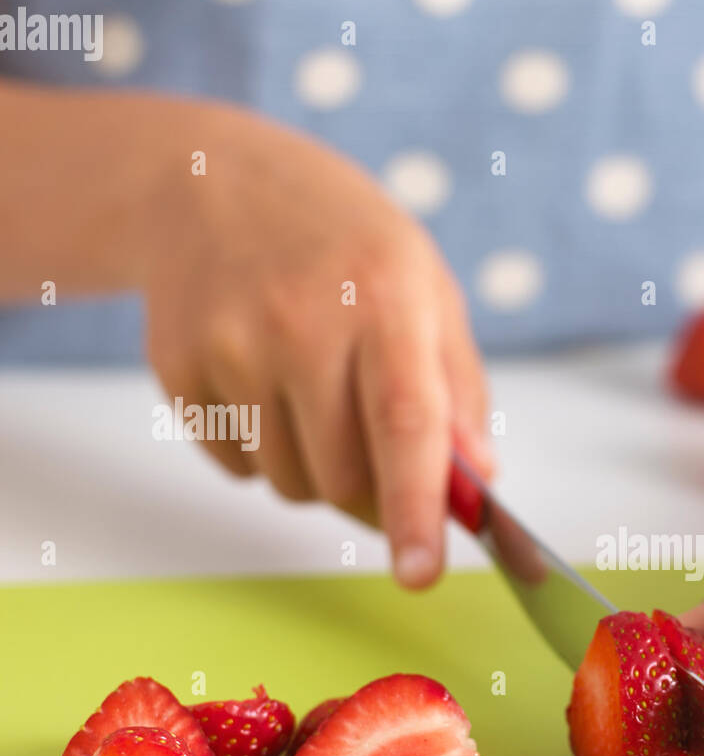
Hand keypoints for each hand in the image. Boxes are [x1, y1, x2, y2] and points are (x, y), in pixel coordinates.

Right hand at [140, 102, 492, 587]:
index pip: (404, 424)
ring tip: (314, 395)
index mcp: (385, 297)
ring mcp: (230, 341)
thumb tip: (475, 484)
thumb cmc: (346, 248)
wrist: (215, 182)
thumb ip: (459, 392)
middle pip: (343, 478)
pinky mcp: (177, 365)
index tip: (420, 573)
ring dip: (316, 473)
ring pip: (290, 484)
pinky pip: (236, 468)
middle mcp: (302, 319)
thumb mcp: (428, 292)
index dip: (415, 508)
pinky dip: (261, 453)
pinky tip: (263, 383)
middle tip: (374, 446)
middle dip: (372, 493)